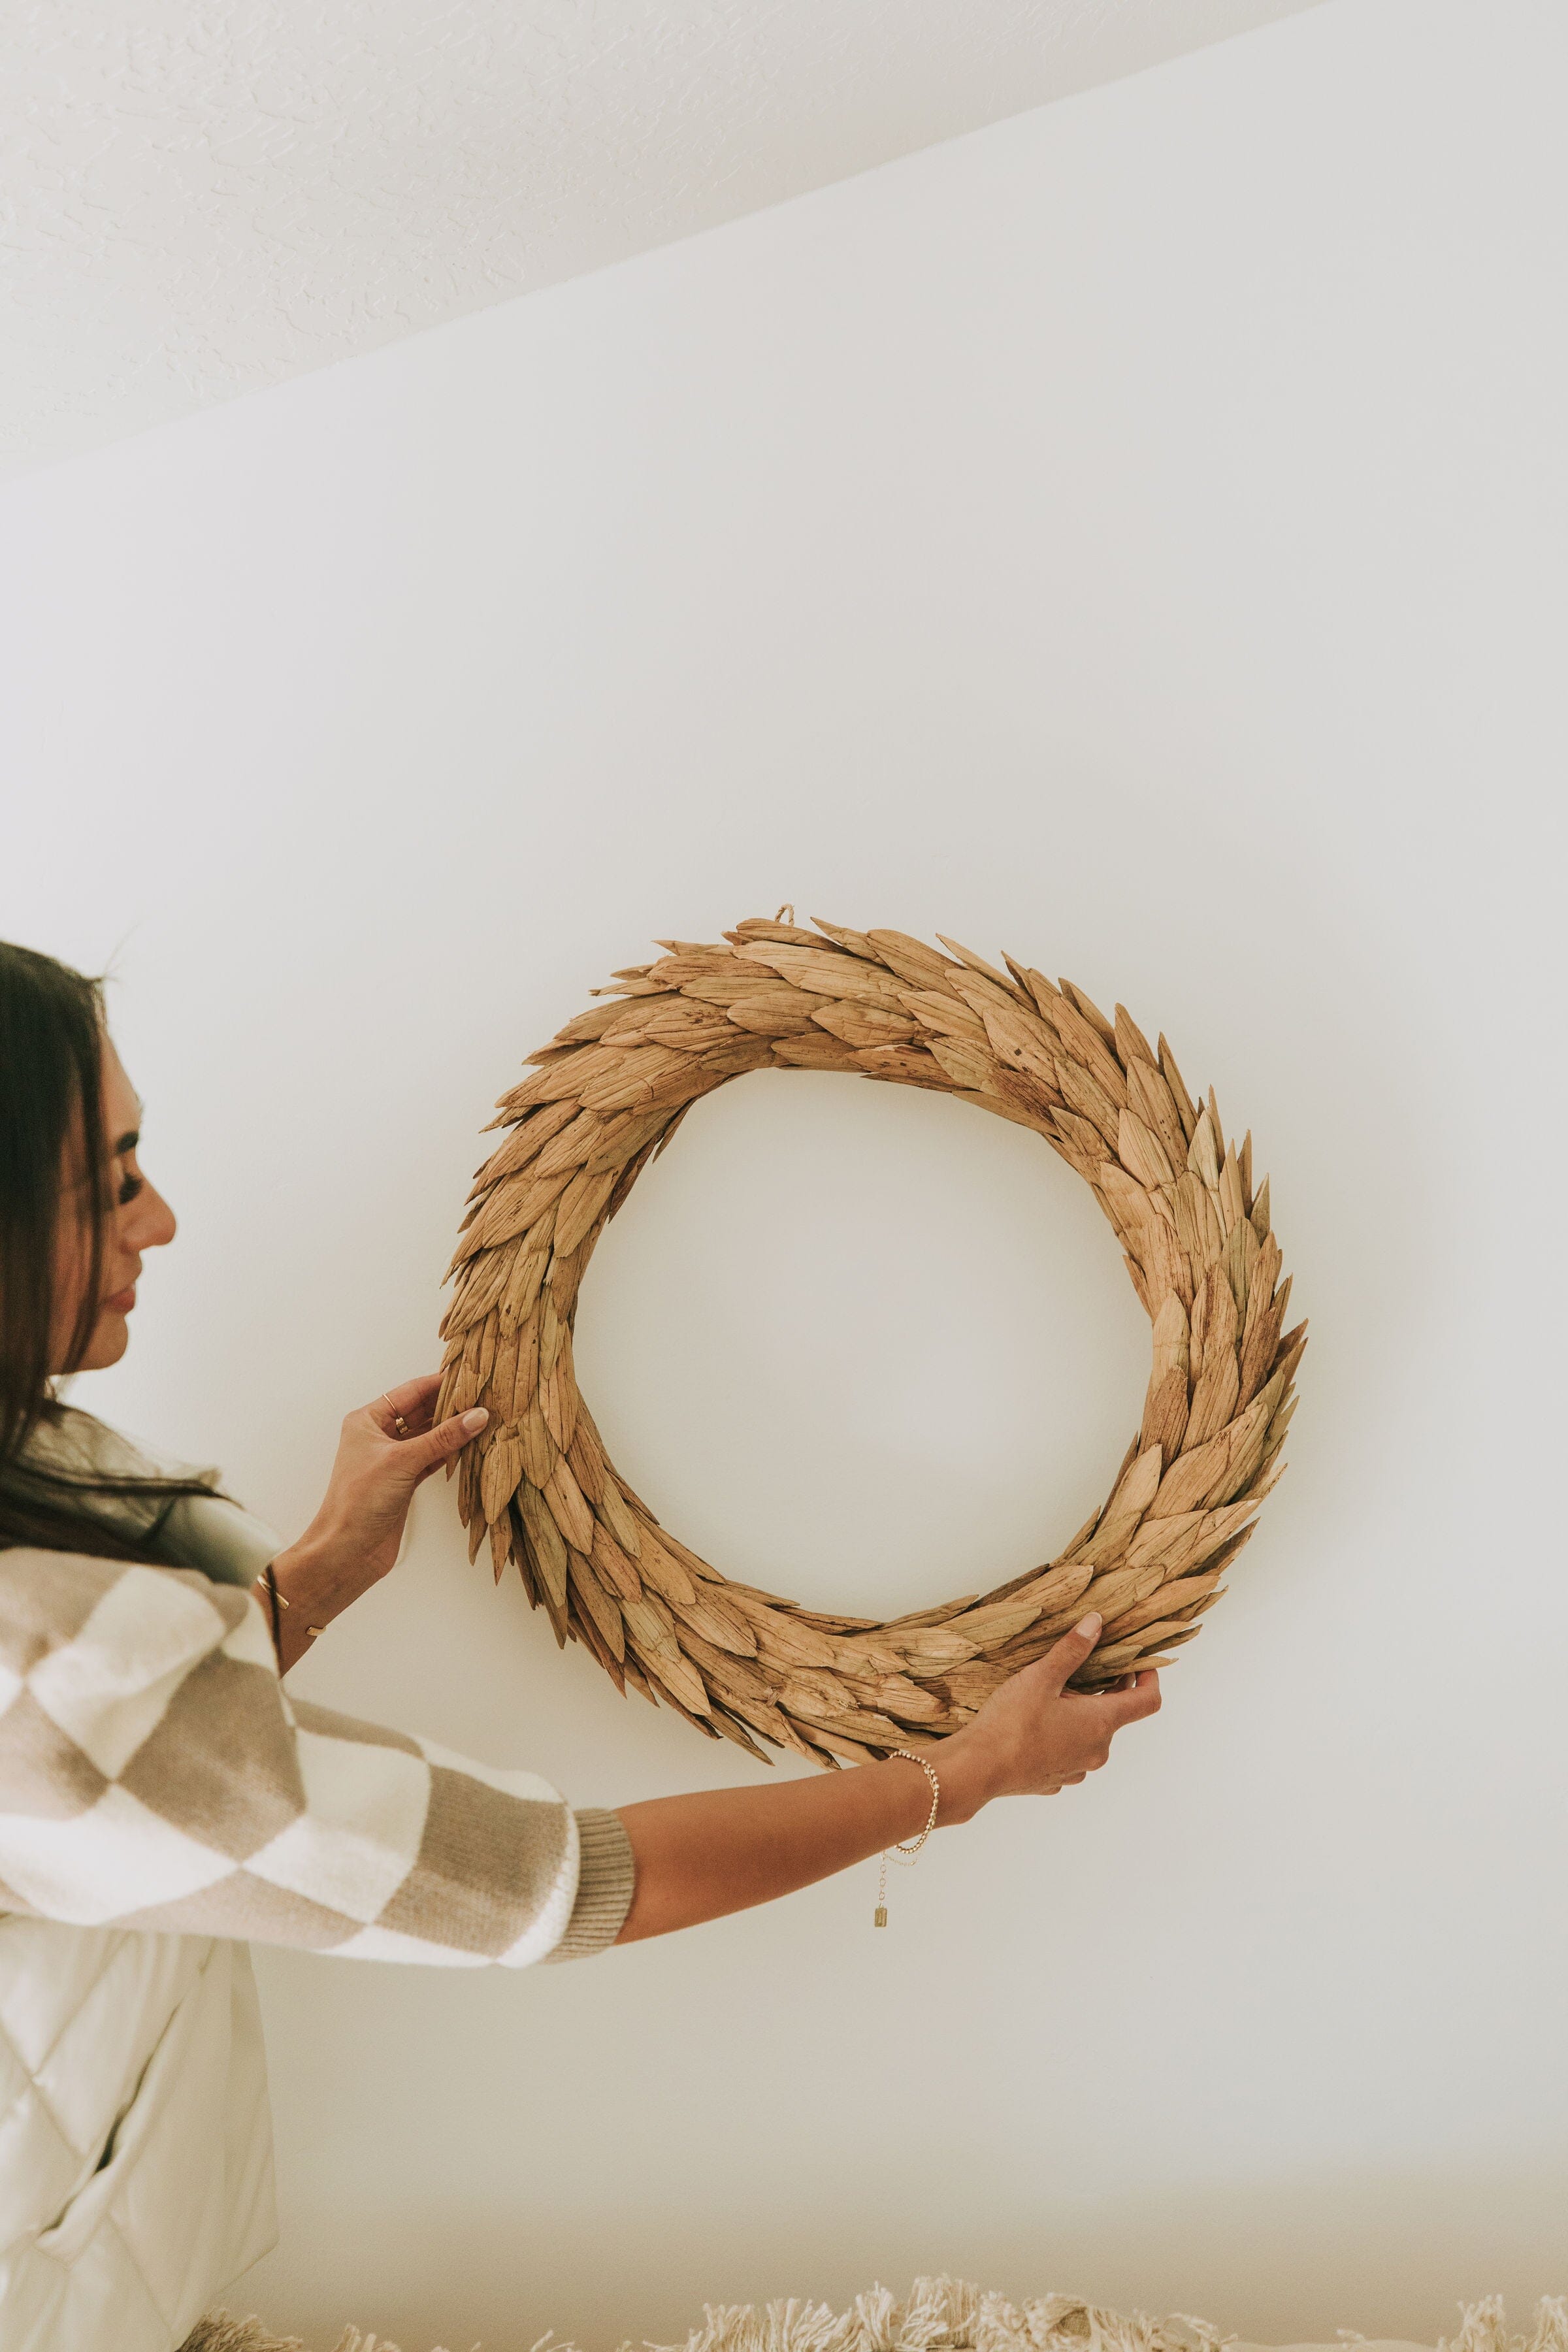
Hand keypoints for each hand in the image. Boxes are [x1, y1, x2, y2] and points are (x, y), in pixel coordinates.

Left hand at [262, 1377, 486, 1663]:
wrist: (348, 1550)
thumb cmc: (359, 1501)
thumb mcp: (403, 1460)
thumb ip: (443, 1437)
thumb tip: (478, 1415)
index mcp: (368, 1420)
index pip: (410, 1392)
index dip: (439, 1384)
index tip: (470, 1377)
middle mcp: (379, 1436)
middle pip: (420, 1412)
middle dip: (450, 1405)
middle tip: (484, 1396)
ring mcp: (393, 1459)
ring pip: (429, 1435)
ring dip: (453, 1429)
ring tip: (484, 1417)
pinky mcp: (404, 1481)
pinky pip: (432, 1457)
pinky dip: (450, 1451)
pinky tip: (471, 1444)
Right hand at [931, 1612, 1160, 1823]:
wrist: (977, 1769)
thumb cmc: (1011, 1723)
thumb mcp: (1041, 1677)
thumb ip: (1072, 1650)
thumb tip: (1096, 1623)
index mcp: (1101, 1723)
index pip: (1147, 1701)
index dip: (1150, 1679)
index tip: (1140, 1663)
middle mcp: (1097, 1751)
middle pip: (1116, 1715)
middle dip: (1104, 1691)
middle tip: (1080, 1671)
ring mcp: (1077, 1769)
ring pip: (1091, 1736)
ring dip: (1081, 1716)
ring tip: (1051, 1698)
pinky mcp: (1055, 1780)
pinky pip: (1069, 1754)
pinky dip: (1062, 1737)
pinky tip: (1035, 1725)